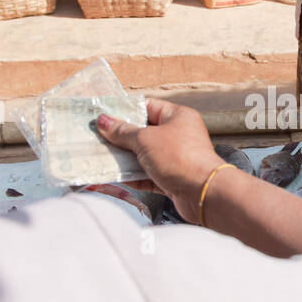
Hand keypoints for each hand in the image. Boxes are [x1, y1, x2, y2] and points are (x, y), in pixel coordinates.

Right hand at [95, 98, 223, 221]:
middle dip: (122, 137)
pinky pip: (149, 175)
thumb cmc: (180, 158)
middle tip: (98, 138)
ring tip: (102, 158)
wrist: (203, 194)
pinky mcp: (173, 179)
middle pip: (144, 133)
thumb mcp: (145, 140)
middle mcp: (179, 136)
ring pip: (145, 156)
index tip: (105, 115)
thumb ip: (123, 132)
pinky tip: (116, 177)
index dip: (126, 110)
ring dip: (125, 159)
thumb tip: (103, 121)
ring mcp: (176, 159)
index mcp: (178, 117)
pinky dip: (134, 177)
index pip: (148, 107)